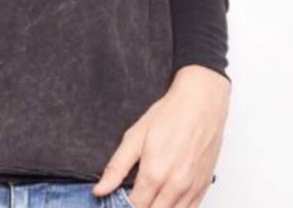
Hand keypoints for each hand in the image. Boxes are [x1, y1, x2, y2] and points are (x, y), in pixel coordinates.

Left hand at [92, 65, 230, 206]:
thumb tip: (100, 190)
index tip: (116, 201)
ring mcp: (191, 190)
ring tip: (147, 197)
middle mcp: (175, 187)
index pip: (134, 207)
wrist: (201, 104)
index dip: (122, 206)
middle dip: (139, 207)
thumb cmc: (169, 115)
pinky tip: (164, 200)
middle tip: (133, 195)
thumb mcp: (135, 136)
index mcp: (154, 174)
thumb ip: (117, 167)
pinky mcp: (203, 188)